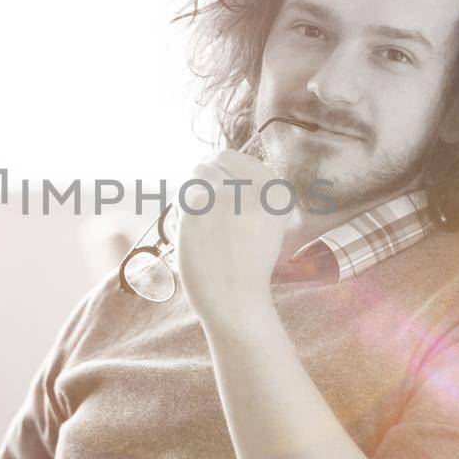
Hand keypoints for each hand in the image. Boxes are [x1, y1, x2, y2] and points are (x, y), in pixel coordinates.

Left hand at [177, 149, 289, 324]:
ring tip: (200, 221)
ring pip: (198, 172)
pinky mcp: (200, 205)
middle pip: (217, 160)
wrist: (236, 300)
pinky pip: (183, 192)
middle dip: (206, 179)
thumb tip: (215, 160)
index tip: (219, 196)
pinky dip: (181, 209)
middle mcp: (257, 188)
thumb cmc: (246, 265)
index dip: (222, 173)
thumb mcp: (266, 224)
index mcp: (277, 192)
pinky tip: (190, 231)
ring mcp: (228, 193)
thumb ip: (250, 191)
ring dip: (193, 192)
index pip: (238, 158)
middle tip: (204, 207)